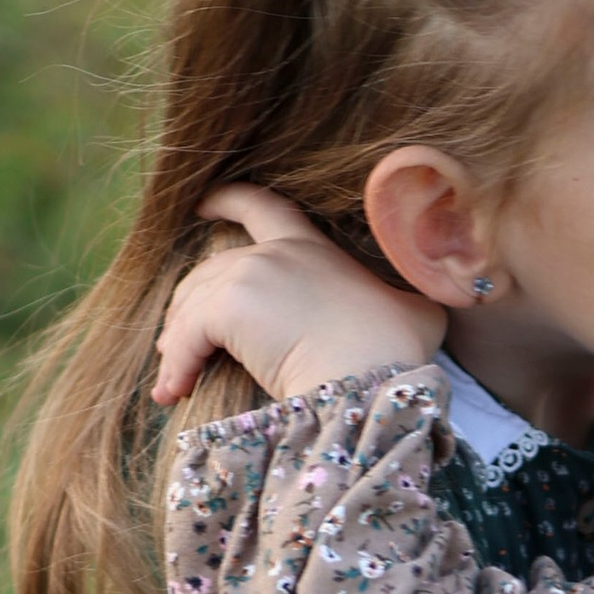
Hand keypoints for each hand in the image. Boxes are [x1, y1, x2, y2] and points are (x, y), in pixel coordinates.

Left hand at [150, 184, 446, 407]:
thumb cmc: (397, 353)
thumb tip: (420, 310)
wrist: (372, 380)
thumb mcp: (415, 312)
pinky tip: (172, 392)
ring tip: (175, 375)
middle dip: (191, 304)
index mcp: (310, 247)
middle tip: (180, 342)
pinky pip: (185, 337)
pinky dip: (175, 365)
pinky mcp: (227, 310)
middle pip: (212, 270)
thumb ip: (405, 301)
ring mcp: (248, 278)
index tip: (202, 204)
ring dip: (179, 340)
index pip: (260, 207)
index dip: (227, 201)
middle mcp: (273, 254)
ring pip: (193, 304)